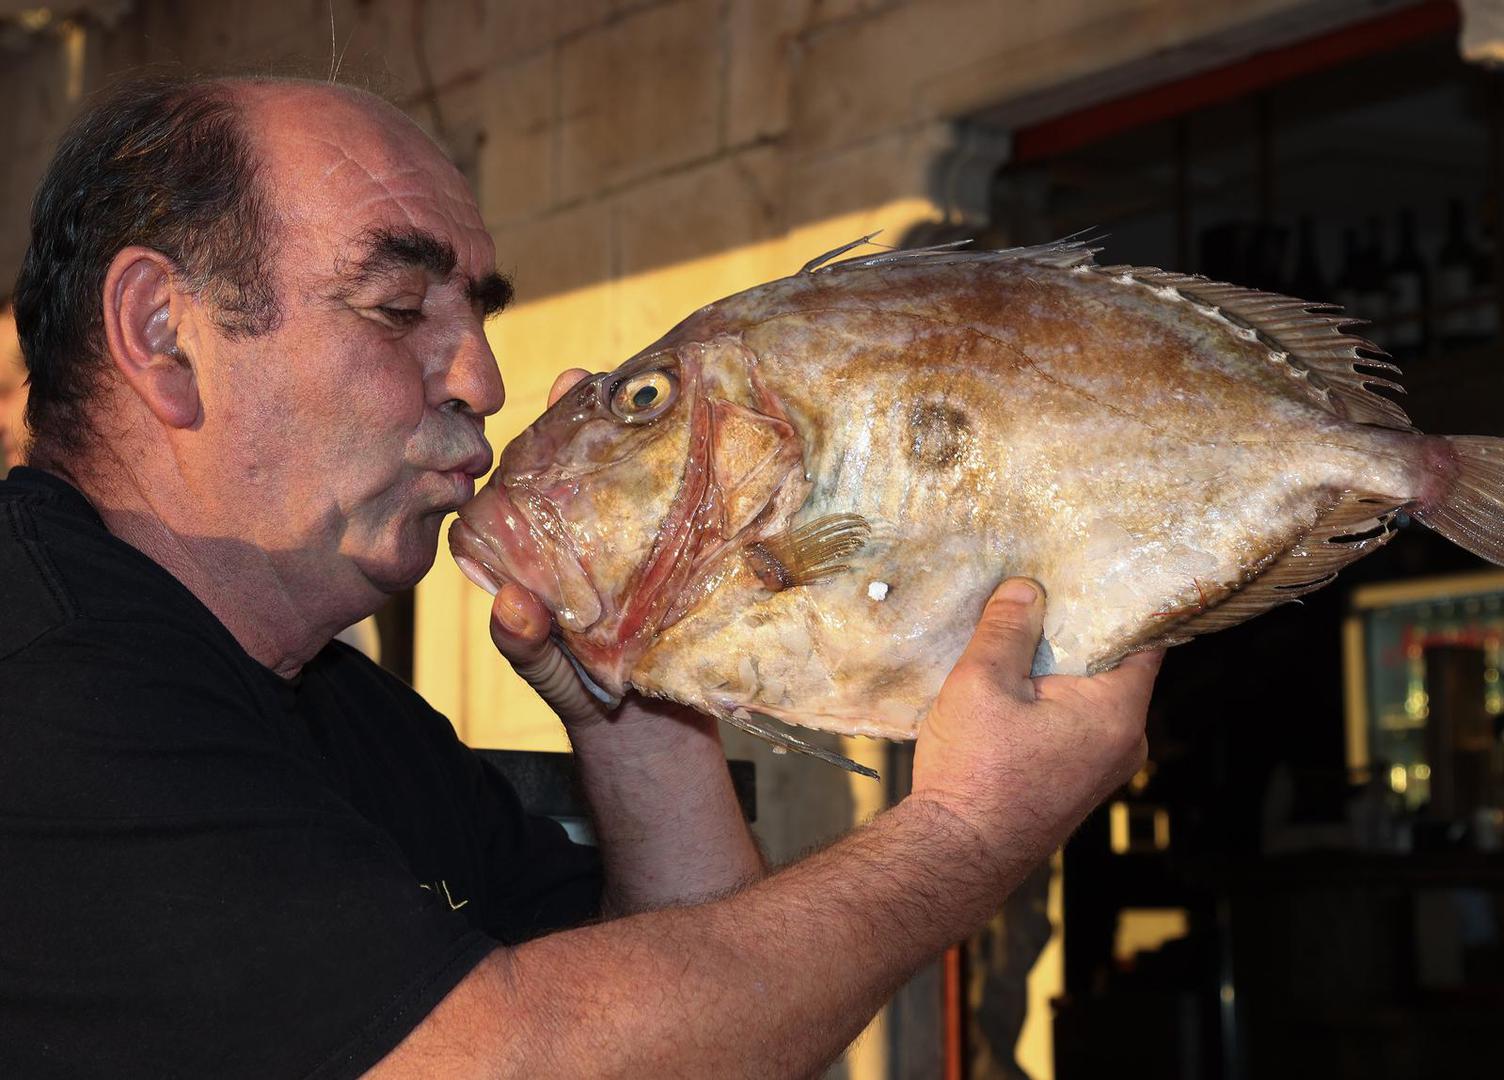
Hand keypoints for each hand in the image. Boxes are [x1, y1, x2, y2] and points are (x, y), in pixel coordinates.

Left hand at [487, 368, 714, 746]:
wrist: (651, 739)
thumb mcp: (545, 671)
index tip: (574, 380)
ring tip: (689, 394)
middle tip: (641, 371)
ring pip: (654, 482)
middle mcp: (601, 532)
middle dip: (621, 413)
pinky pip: (698, 520)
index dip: (561, 421)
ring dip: (669, 442)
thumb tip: (512, 606)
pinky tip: (730, 454)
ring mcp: (648, 546)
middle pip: (606, 459)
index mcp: (553, 544)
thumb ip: (522, 643)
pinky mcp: (690, 566)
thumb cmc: (581, 698)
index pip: (551, 468)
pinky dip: (711, 489)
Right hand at [910, 578, 1160, 880]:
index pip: (1144, 636)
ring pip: (1091, 695)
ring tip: (1018, 636)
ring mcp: (1104, 766)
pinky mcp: (1078, 780)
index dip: (1121, 600)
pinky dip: (1051, 700)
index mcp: (1118, 711)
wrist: (957, 853)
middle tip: (1042, 592)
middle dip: (1078, 631)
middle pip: (1114, 664)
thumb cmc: (974, 772)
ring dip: (1058, 669)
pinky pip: (1076, 723)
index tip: (1094, 569)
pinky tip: (1012, 687)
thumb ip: (1007, 629)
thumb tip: (1026, 588)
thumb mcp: (981, 682)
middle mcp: (1126, 741)